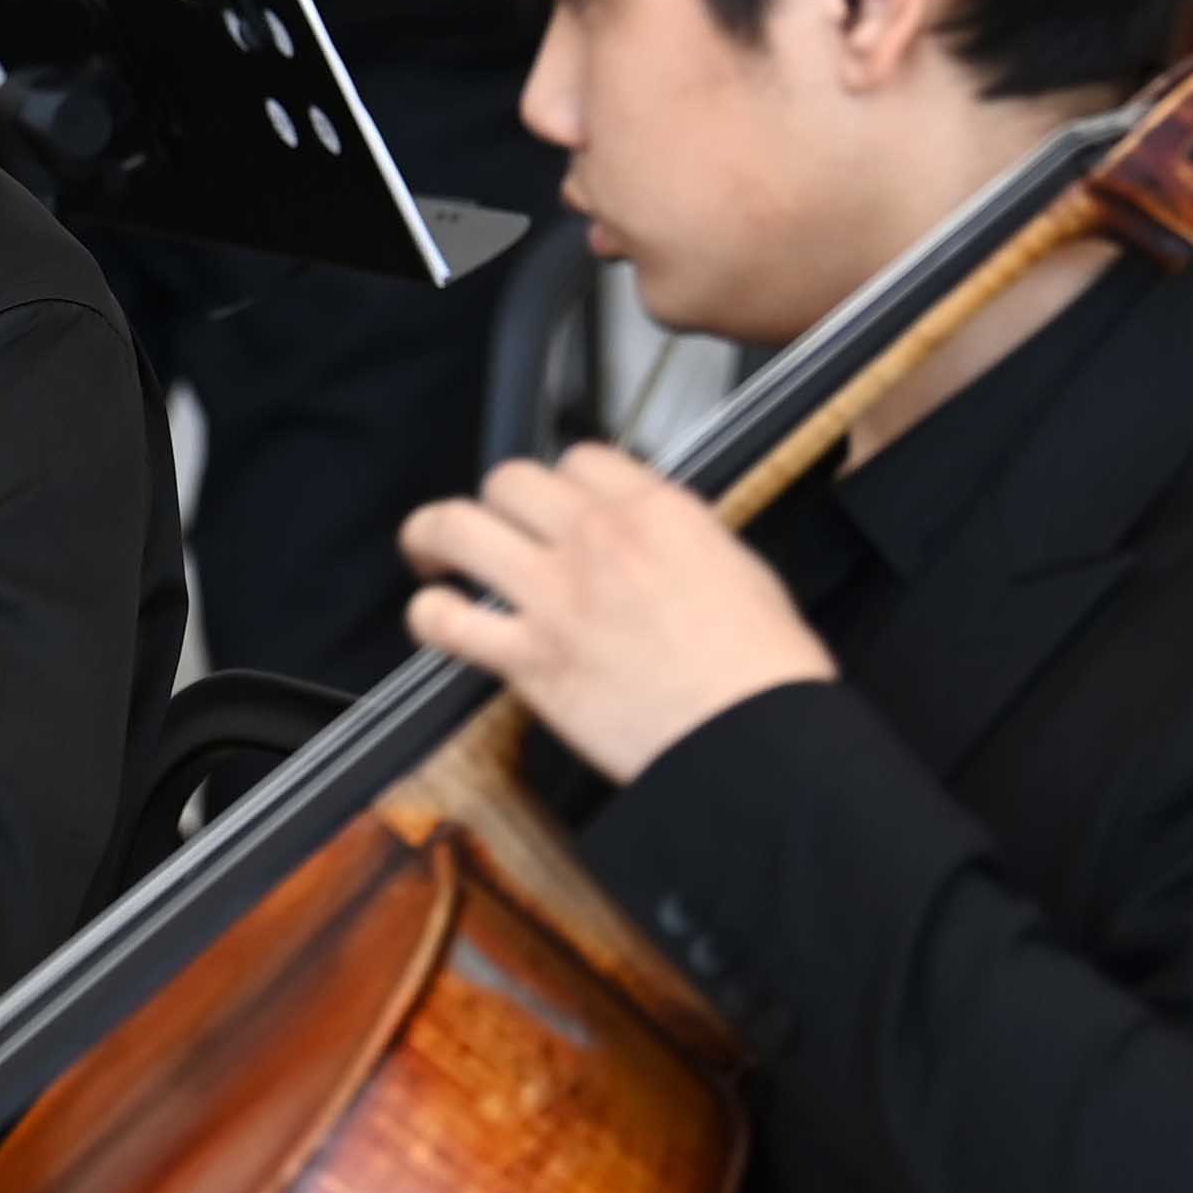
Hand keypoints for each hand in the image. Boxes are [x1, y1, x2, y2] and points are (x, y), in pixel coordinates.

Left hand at [399, 445, 834, 785]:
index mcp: (655, 512)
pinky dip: (429, 616)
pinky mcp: (527, 658)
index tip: (559, 504)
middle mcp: (595, 540)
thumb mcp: (738, 567)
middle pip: (509, 480)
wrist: (754, 735)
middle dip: (498, 501)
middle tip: (495, 526)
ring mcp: (554, 596)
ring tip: (430, 553)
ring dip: (432, 536)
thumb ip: (678, 539)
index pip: (581, 458)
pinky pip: (446, 621)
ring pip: (455, 528)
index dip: (563, 480)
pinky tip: (436, 618)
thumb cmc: (762, 666)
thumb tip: (646, 539)